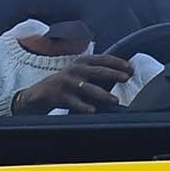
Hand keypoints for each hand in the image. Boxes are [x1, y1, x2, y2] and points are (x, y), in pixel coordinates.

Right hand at [13, 54, 135, 113]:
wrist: (40, 93)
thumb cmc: (66, 84)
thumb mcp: (80, 73)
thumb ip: (97, 72)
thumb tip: (123, 74)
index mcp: (82, 62)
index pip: (102, 59)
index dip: (117, 62)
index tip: (130, 67)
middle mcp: (75, 70)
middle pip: (97, 71)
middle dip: (113, 74)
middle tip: (126, 78)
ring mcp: (67, 83)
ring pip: (87, 88)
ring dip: (102, 94)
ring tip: (115, 100)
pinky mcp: (60, 96)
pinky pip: (74, 102)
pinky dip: (83, 107)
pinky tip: (92, 111)